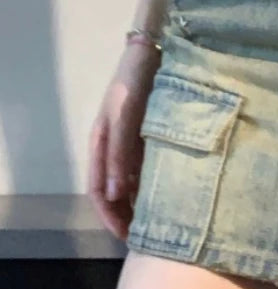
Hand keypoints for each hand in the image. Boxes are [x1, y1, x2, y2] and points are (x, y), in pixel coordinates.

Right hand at [87, 42, 162, 241]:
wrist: (153, 51)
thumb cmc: (134, 82)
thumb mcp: (124, 116)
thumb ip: (119, 154)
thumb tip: (114, 195)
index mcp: (100, 144)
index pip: (99, 191)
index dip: (110, 216)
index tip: (126, 237)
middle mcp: (113, 146)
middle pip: (115, 190)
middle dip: (126, 215)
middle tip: (146, 237)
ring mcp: (131, 140)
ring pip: (132, 180)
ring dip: (140, 201)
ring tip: (158, 221)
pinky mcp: (149, 133)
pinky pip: (148, 166)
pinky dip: (153, 183)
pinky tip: (168, 194)